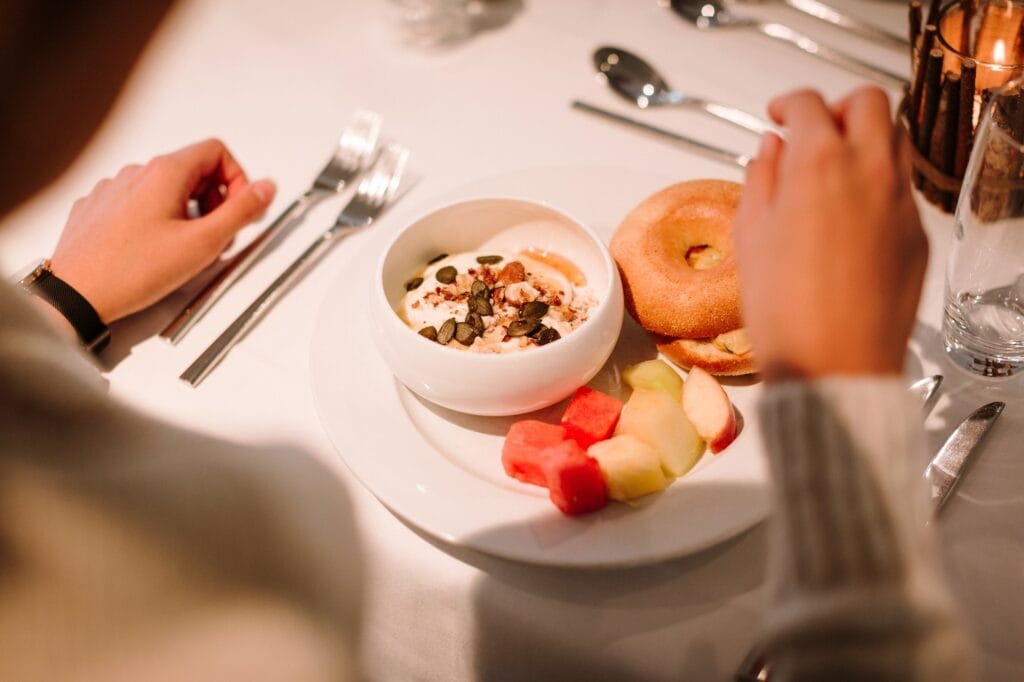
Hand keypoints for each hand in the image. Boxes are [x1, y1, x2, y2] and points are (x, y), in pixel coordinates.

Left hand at [49, 139, 275, 322]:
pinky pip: (137, 204)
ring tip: (182, 248)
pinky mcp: (98, 208)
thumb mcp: (204, 243)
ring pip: (165, 189)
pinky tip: (152, 250)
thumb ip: (242, 212)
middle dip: (213, 201)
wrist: (76, 293)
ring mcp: (114, 189)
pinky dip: (154, 221)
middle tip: (214, 236)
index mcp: (165, 173)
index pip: (217, 152)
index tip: (238, 210)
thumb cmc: (132, 271)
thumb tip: (266, 189)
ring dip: (185, 213)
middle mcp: (137, 173)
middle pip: (193, 171)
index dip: (237, 180)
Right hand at [733, 87, 927, 380]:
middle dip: (837, 107)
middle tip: (814, 129)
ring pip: (895, 139)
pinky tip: (852, 210)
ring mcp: (900, 201)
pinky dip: (879, 180)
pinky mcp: (917, 233)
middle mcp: (868, 171)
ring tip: (835, 166)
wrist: (834, 364)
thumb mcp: (750, 237)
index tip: (777, 115)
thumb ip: (760, 180)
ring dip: (865, 138)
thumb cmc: (785, 310)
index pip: (809, 105)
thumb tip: (769, 151)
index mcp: (818, 164)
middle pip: (868, 103)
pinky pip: (902, 186)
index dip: (787, 103)